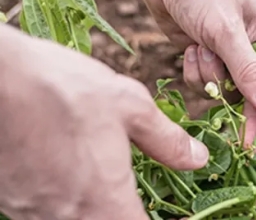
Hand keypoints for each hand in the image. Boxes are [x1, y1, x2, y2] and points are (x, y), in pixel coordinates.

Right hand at [0, 25, 208, 218]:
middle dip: (122, 214)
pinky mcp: (11, 201)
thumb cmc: (65, 89)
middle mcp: (68, 217)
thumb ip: (167, 141)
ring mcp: (33, 212)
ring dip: (92, 209)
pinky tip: (66, 172)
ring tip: (95, 178)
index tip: (165, 209)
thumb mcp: (130, 106)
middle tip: (130, 194)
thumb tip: (198, 159)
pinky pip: (44, 213)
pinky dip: (63, 202)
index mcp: (106, 200)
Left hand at [130, 0, 255, 146]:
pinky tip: (190, 50)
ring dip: (212, 80)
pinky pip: (206, 85)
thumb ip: (249, 70)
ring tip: (200, 50)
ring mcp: (230, 57)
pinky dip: (196, 74)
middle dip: (247, 112)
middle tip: (241, 141)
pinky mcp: (207, 61)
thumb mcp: (227, 30)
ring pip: (228, 92)